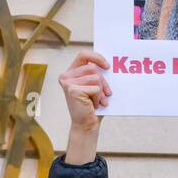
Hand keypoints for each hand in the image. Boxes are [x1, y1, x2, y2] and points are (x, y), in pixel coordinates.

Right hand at [59, 49, 110, 165]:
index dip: (97, 57)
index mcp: (71, 72)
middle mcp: (66, 76)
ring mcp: (67, 82)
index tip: (107, 66)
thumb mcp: (95, 86)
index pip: (83, 54)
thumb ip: (97, 74)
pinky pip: (95, 88)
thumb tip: (111, 63)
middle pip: (93, 68)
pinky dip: (99, 97)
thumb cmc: (93, 105)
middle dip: (103, 81)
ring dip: (101, 90)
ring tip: (97, 100)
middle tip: (105, 94)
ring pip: (96, 78)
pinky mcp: (72, 90)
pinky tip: (93, 105)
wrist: (87, 123)